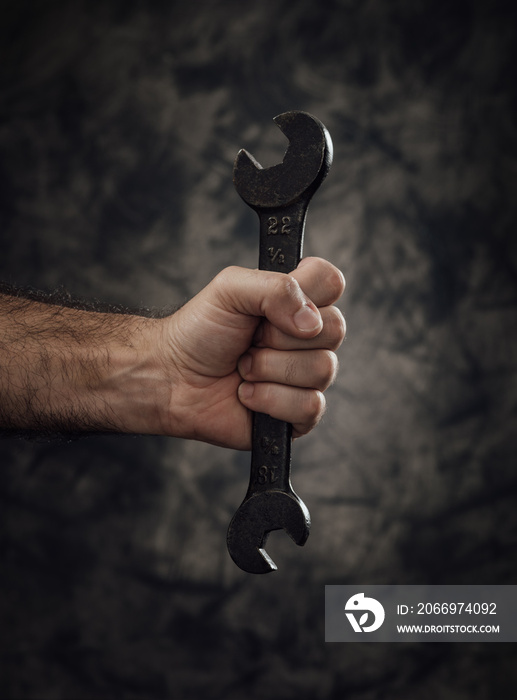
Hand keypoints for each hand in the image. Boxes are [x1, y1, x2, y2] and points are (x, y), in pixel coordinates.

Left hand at [160, 257, 345, 448]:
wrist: (172, 377)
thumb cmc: (199, 331)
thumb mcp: (230, 288)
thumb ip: (276, 287)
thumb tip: (311, 322)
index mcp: (297, 301)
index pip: (332, 283)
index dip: (308, 293)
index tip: (272, 305)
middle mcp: (308, 338)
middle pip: (335, 329)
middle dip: (279, 337)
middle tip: (250, 340)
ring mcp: (306, 377)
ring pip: (323, 369)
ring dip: (270, 369)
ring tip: (243, 368)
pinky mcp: (299, 414)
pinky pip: (310, 406)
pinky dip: (269, 400)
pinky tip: (247, 395)